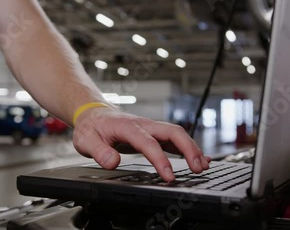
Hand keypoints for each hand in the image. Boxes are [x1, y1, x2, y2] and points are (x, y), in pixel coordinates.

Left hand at [72, 106, 211, 181]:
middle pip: (172, 132)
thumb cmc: (91, 128)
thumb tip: (113, 162)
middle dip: (188, 149)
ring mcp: (150, 128)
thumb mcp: (86, 141)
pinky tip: (199, 159)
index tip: (169, 176)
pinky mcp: (153, 134)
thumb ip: (99, 151)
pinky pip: (174, 140)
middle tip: (197, 169)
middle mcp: (144, 125)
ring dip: (192, 149)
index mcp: (128, 127)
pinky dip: (188, 149)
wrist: (93, 114)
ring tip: (203, 167)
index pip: (149, 142)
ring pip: (177, 134)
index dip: (160, 159)